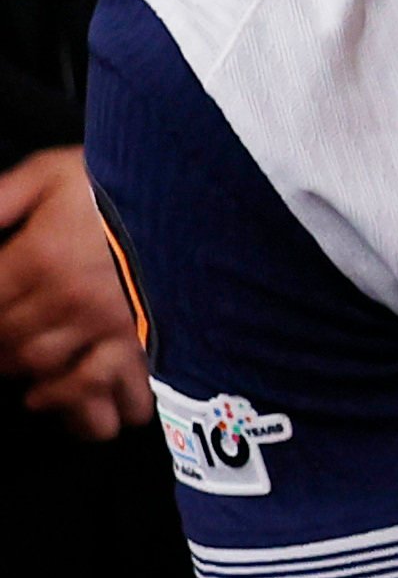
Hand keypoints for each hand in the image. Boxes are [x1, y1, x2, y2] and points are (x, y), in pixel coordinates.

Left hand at [0, 148, 152, 441]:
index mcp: (39, 258)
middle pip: (10, 343)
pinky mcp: (142, 346)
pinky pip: (102, 389)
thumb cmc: (125, 185)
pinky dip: (77, 405)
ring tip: (28, 378)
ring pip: (47, 372)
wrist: (199, 200)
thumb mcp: (53, 172)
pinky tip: (66, 404)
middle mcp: (68, 301)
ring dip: (30, 378)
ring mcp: (107, 328)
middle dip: (2, 349)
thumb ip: (2, 199)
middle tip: (6, 347)